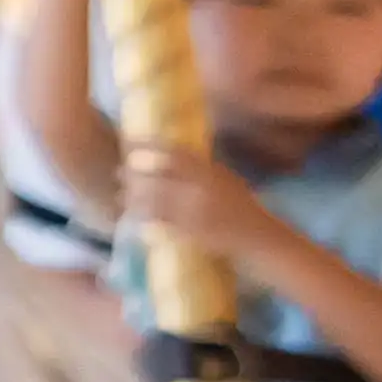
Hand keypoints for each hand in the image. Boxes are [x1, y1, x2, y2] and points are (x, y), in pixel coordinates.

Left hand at [122, 141, 259, 263]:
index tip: (129, 143)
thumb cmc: (243, 206)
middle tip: (118, 172)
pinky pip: (161, 225)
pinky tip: (135, 218)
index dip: (148, 146)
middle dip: (133, 174)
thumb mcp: (226, 178)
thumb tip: (170, 150)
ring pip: (154, 202)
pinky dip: (145, 220)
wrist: (262, 238)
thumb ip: (201, 165)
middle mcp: (202, 190)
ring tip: (122, 196)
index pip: (173, 153)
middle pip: (157, 177)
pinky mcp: (193, 234)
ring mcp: (196, 213)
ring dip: (133, 198)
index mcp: (211, 172)